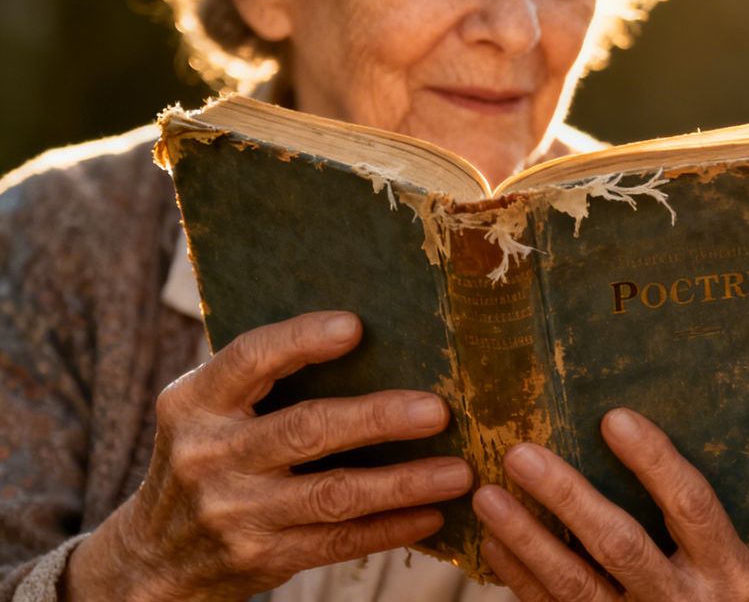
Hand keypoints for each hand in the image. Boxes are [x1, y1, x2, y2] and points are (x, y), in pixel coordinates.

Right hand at [65, 312, 471, 601]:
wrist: (152, 559)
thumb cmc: (204, 457)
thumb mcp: (204, 411)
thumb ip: (260, 378)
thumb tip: (361, 331)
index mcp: (194, 402)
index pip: (249, 359)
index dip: (300, 340)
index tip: (355, 326)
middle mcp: (209, 455)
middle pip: (305, 429)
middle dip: (377, 420)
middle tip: (436, 411)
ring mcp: (235, 512)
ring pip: (334, 494)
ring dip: (403, 483)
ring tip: (458, 472)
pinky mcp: (261, 558)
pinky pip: (338, 541)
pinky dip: (390, 529)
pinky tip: (431, 514)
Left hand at [471, 408, 748, 600]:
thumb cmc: (716, 591)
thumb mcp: (728, 559)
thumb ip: (693, 515)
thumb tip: (624, 428)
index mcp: (728, 569)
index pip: (691, 504)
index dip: (654, 461)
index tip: (613, 418)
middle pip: (621, 544)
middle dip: (567, 497)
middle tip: (520, 454)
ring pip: (576, 584)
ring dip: (527, 538)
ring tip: (488, 496)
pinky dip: (521, 577)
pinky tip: (494, 542)